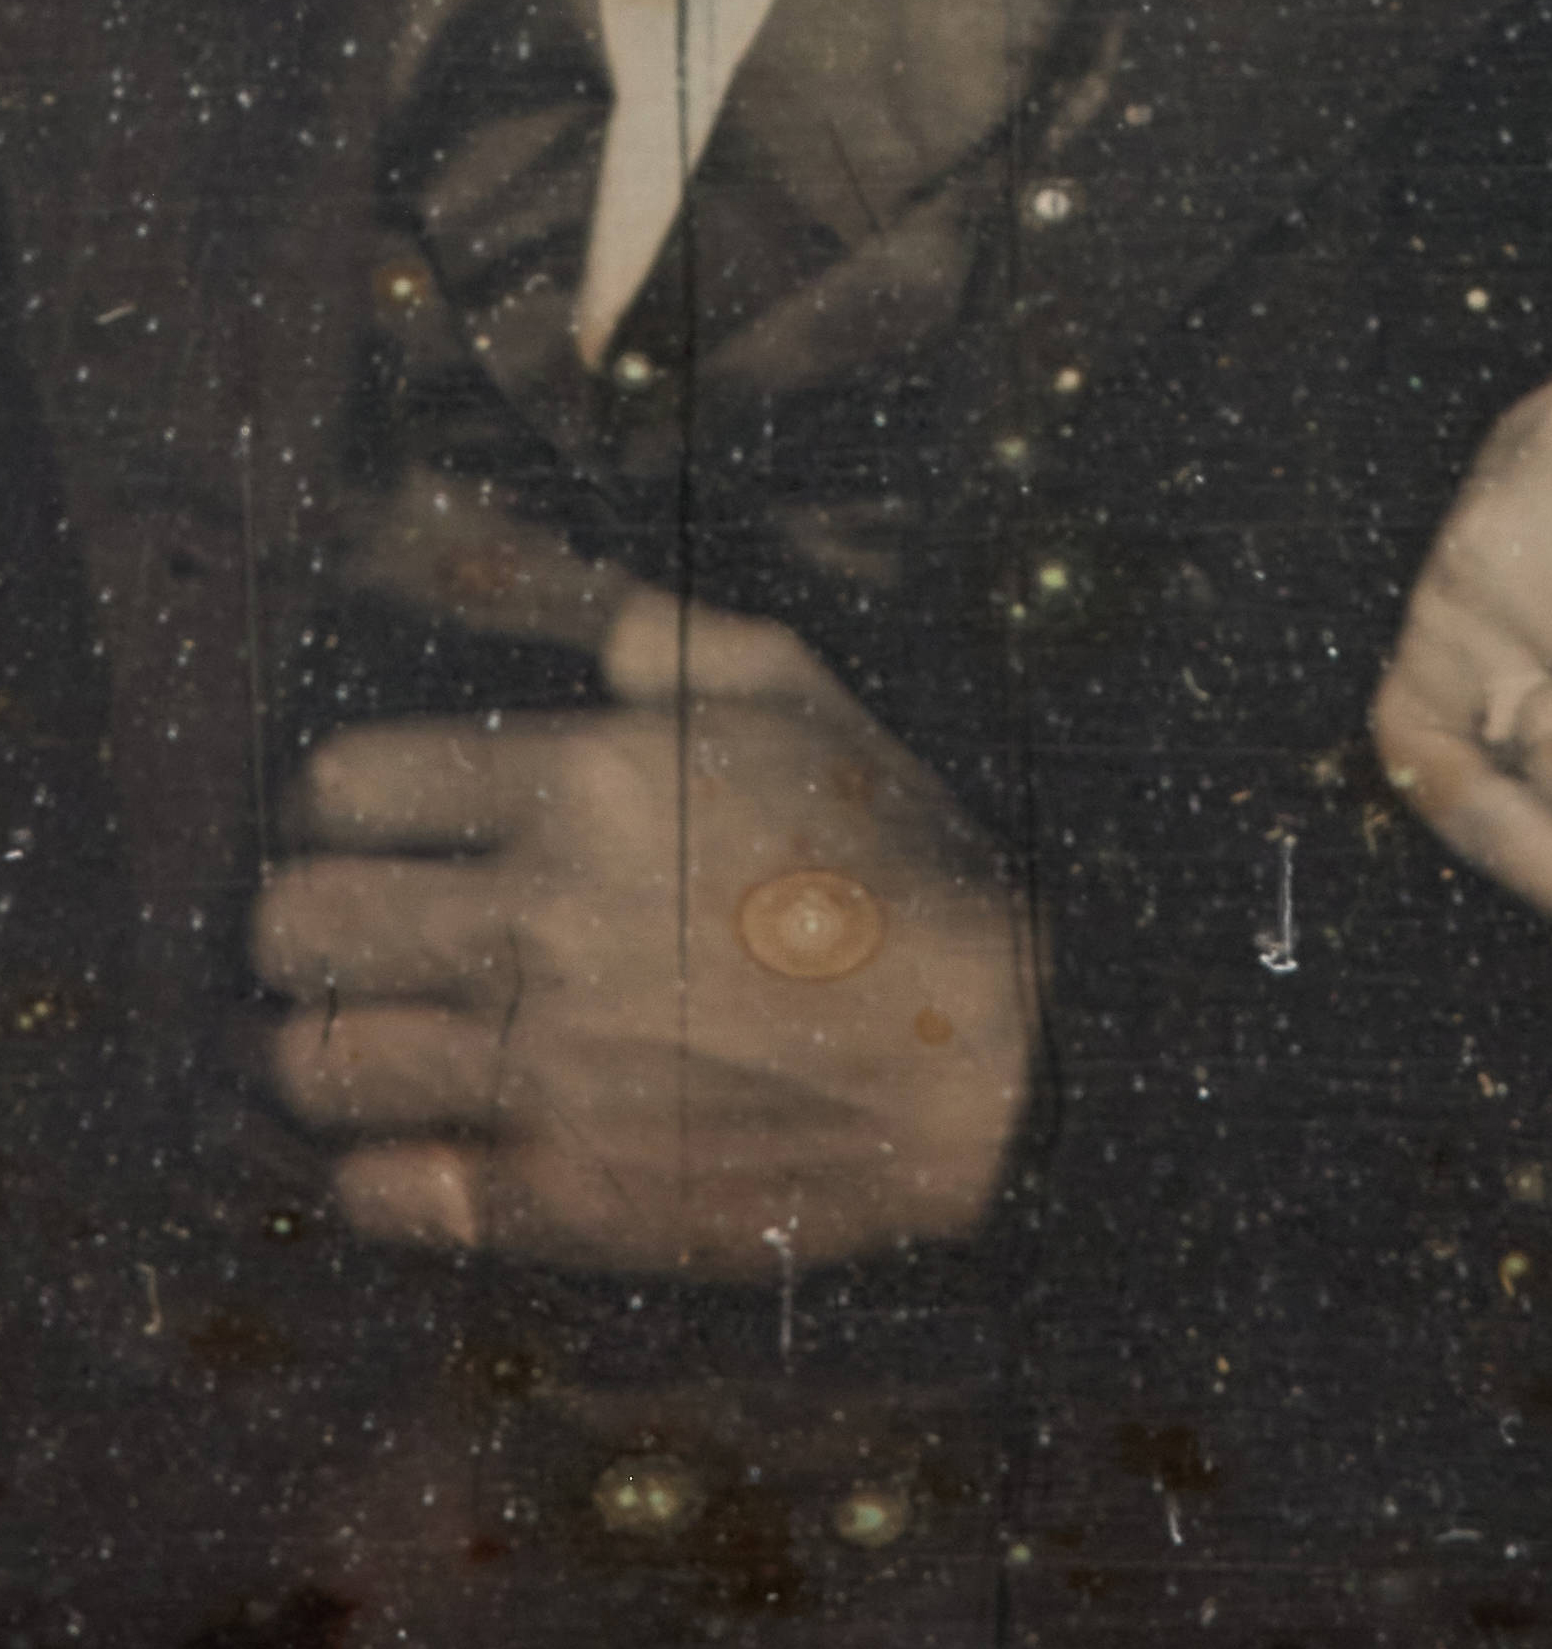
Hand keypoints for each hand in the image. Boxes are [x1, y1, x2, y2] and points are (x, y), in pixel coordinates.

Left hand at [253, 591, 1034, 1276]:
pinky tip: (426, 1136)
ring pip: (316, 1062)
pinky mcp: (554, 1192)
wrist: (985, 1054)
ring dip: (331, 1042)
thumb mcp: (810, 705)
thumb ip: (680, 646)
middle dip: (307, 919)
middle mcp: (537, 922)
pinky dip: (377, 1165)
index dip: (346, 799)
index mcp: (589, 784)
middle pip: (299, 925)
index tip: (375, 821)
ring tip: (382, 1034)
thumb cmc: (902, 861)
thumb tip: (592, 625)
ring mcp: (537, 1067)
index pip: (345, 785)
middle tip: (356, 930)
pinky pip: (372, 1192)